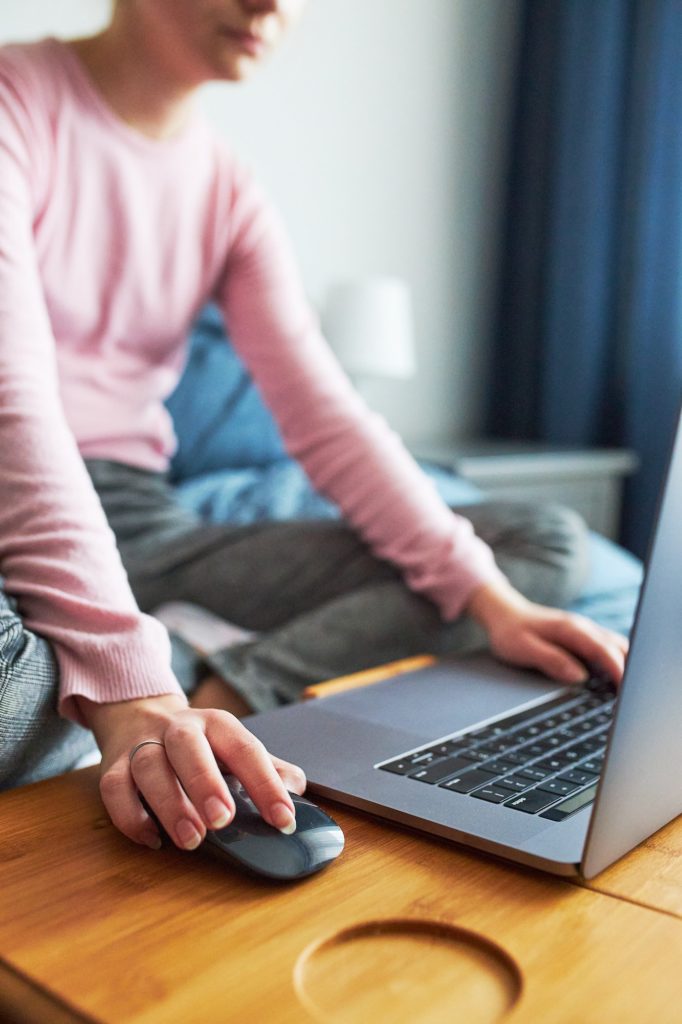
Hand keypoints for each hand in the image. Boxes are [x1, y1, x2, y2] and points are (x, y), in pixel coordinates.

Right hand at [77, 693, 305, 850]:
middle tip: (223, 821)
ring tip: (191, 839)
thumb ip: (268, 768)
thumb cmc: (200, 745)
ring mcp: (143, 745)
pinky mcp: (113, 766)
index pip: (245, 748)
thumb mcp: (235, 748)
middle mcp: (179, 728)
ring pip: (149, 766)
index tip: (283, 819)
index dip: (265, 784)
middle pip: (187, 746)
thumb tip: (298, 790)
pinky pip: (114, 788)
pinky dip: (130, 816)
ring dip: (169, 804)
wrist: (140, 716)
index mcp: (217, 724)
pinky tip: (152, 838)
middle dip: (205, 782)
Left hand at [466, 580, 627, 685]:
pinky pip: (606, 648)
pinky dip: (616, 662)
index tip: (626, 689)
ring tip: (627, 692)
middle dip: (629, 668)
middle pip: (618, 647)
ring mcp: (584, 631)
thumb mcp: (523, 648)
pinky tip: (614, 681)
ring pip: (615, 646)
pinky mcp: (582, 637)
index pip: (603, 650)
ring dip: (625, 664)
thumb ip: (551, 660)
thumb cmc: (510, 632)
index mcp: (570, 629)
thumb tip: (578, 676)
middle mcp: (582, 627)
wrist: (502, 612)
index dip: (618, 670)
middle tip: (632, 696)